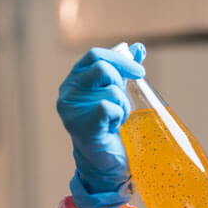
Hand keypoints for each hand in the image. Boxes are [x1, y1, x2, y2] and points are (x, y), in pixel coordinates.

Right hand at [57, 43, 145, 207]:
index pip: (96, 54)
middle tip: (125, 102)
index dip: (121, 59)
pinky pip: (109, 107)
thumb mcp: (117, 91)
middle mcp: (67, 91)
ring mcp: (70, 109)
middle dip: (122, 82)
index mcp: (74, 79)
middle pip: (103, 67)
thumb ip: (124, 69)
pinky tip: (112, 126)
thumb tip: (138, 47)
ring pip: (111, 90)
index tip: (140, 72)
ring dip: (122, 104)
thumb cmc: (109, 124)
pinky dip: (118, 116)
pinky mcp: (80, 126)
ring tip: (116, 118)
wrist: (105, 160)